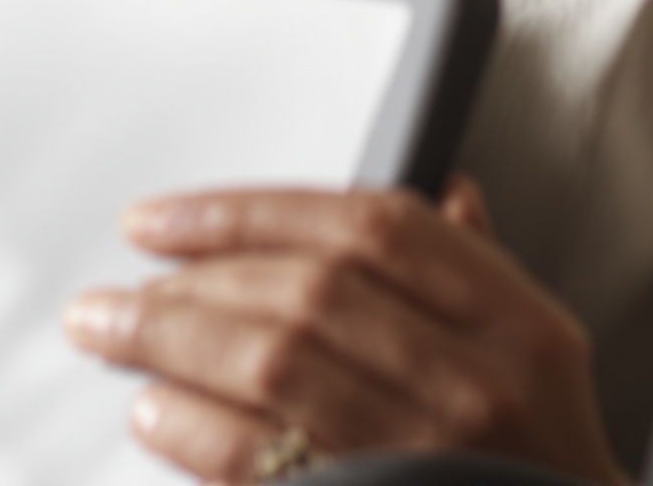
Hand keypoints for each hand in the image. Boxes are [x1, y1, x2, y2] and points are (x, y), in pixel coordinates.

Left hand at [62, 178, 623, 484]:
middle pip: (307, 292)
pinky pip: (262, 466)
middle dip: (193, 279)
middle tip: (116, 282)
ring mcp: (424, 457)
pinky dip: (195, 432)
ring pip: (275, 367)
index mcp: (517, 324)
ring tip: (110, 331)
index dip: (252, 209)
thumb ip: (480, 272)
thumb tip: (449, 193)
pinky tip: (153, 410)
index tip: (163, 218)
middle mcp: (475, 384)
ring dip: (173, 343)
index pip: (368, 225)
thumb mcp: (541, 360)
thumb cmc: (542, 470)